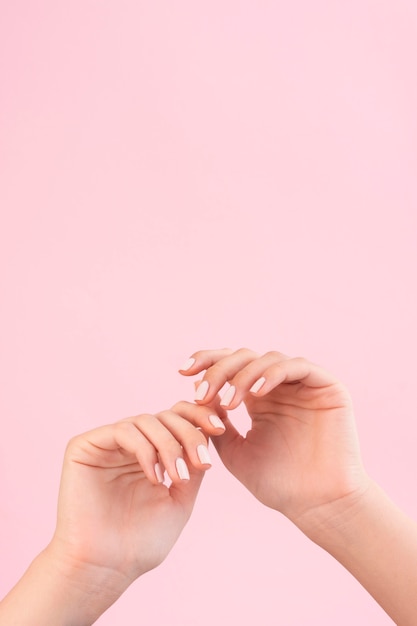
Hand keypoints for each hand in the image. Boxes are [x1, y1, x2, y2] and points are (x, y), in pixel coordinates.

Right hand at [49, 405, 217, 593]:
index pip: (177, 419)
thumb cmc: (141, 541)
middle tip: (202, 461)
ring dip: (169, 445)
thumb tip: (211, 432)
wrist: (106, 568)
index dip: (199, 417)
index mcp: (151, 452)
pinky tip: (154, 477)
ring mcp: (106, 444)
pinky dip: (145, 449)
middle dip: (189, 433)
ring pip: (146, 420)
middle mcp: (129, 444)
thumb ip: (193, 465)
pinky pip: (122, 430)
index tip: (220, 430)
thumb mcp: (181, 499)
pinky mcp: (84, 446)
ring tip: (178, 478)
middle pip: (165, 415)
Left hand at [179, 348, 369, 535]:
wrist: (317, 505)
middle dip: (219, 370)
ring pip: (267, 358)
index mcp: (260, 398)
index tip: (182, 374)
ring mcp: (303, 384)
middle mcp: (280, 386)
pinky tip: (257, 394)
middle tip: (202, 392)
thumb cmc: (278, 484)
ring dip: (243, 375)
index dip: (206, 362)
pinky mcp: (326, 386)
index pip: (230, 367)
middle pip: (245, 357)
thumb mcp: (234, 451)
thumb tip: (196, 396)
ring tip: (228, 402)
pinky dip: (273, 374)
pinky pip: (297, 366)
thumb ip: (216, 422)